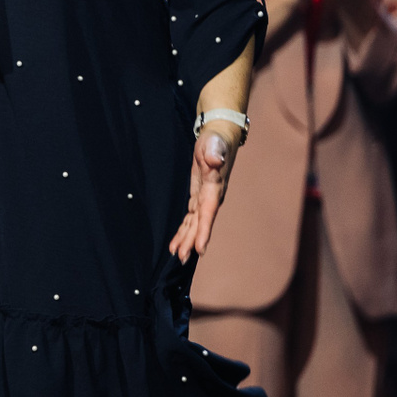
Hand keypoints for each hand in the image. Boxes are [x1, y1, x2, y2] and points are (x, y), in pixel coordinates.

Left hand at [170, 126, 237, 261]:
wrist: (219, 137)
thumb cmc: (216, 140)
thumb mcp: (214, 143)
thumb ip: (215, 152)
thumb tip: (215, 159)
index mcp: (214, 188)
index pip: (208, 213)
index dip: (204, 231)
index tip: (199, 250)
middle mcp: (211, 197)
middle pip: (200, 223)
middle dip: (191, 241)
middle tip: (181, 259)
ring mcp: (205, 198)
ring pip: (195, 223)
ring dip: (186, 238)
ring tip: (177, 255)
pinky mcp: (198, 196)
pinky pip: (191, 216)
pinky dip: (184, 228)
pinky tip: (178, 240)